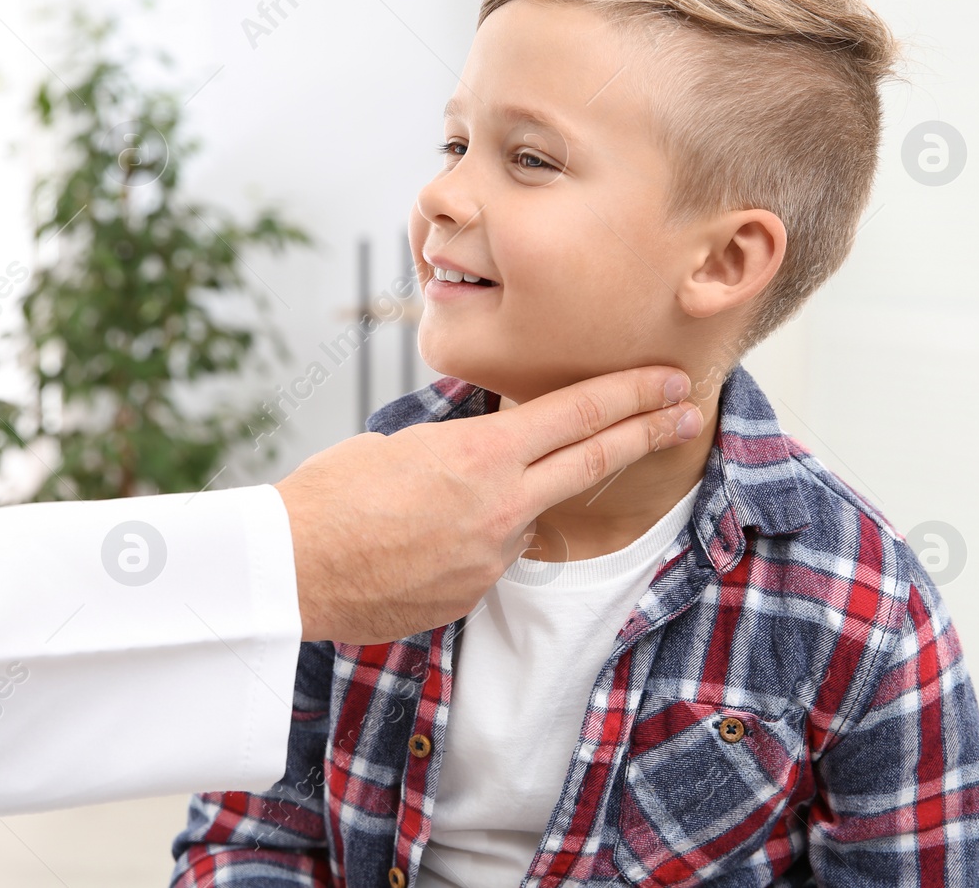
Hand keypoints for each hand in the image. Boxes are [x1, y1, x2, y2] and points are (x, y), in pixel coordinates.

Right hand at [276, 367, 702, 643]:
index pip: (577, 415)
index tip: (668, 381)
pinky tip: (416, 542)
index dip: (630, 395)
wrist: (291, 569)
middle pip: (592, 462)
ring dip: (508, 503)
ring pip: (526, 517)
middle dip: (645, 432)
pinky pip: (487, 558)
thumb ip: (458, 446)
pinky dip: (469, 543)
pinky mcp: (472, 596)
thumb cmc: (329, 494)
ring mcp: (491, 558)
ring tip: (431, 503)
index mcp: (482, 455)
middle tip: (687, 412)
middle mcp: (501, 507)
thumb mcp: (400, 444)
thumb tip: (483, 452)